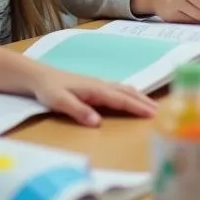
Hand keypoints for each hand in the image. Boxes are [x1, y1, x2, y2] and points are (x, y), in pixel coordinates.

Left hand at [29, 64, 155, 127]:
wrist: (40, 76)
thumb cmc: (49, 90)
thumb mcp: (60, 102)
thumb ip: (78, 111)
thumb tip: (97, 122)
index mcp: (96, 89)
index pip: (121, 99)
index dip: (138, 107)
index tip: (153, 115)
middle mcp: (101, 85)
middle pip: (128, 93)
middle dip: (144, 102)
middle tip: (160, 112)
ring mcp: (99, 84)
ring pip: (125, 90)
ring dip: (139, 97)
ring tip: (152, 106)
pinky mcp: (95, 86)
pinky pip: (118, 90)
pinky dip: (130, 94)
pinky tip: (132, 98)